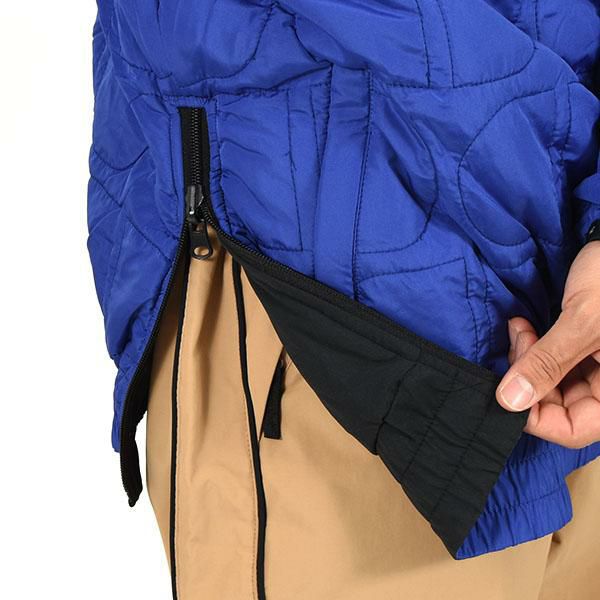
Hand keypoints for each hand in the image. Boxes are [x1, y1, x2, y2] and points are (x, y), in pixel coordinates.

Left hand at [496, 242, 599, 448]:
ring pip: (551, 385)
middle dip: (527, 379)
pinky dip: (534, 349)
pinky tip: (524, 327)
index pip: (574, 430)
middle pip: (559, 408)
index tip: (505, 391)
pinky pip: (554, 363)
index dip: (536, 417)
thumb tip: (509, 400)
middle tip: (517, 345)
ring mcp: (598, 369)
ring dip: (527, 361)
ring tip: (520, 330)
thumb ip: (548, 362)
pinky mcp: (586, 351)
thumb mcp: (584, 320)